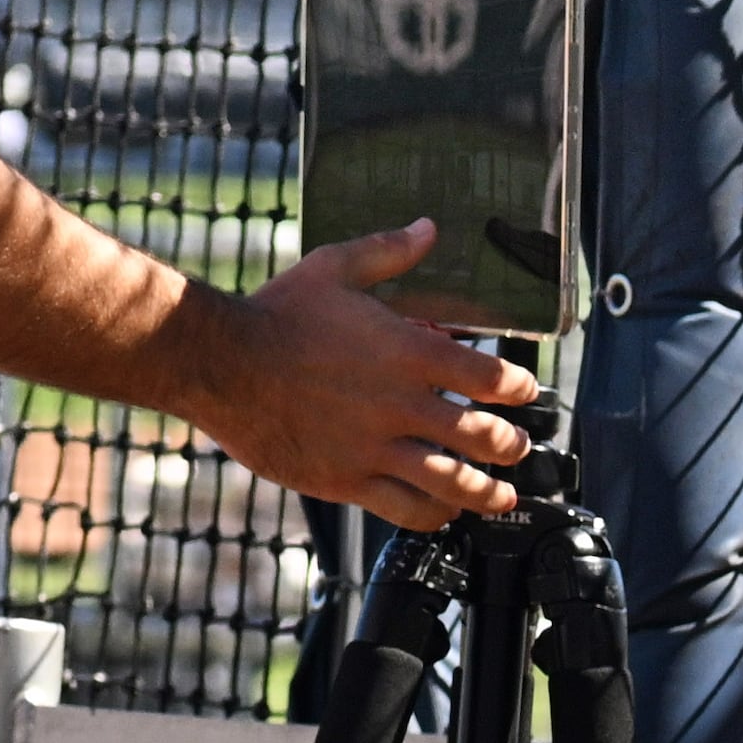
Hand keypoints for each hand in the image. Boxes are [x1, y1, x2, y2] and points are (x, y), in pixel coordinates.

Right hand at [183, 220, 539, 528]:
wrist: (219, 362)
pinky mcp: (346, 479)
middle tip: (516, 446)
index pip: (493, 377)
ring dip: (488, 492)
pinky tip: (442, 511)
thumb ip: (388, 252)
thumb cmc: (275, 314)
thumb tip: (428, 228)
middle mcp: (401, 405)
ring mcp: (375, 446)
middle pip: (485, 437)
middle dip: (511, 445)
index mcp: (409, 352)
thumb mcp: (333, 268)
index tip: (524, 390)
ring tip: (500, 496)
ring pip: (455, 483)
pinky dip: (434, 514)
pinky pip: (406, 509)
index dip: (519, 386)